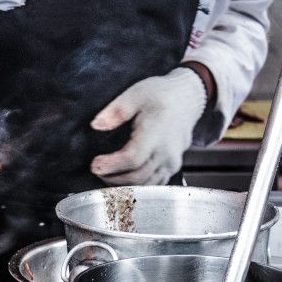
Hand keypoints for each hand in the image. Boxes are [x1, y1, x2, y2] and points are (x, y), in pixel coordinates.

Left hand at [90, 67, 206, 184]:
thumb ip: (115, 111)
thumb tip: (97, 125)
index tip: (95, 164)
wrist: (187, 98)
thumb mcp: (135, 94)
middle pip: (138, 176)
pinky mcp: (173, 167)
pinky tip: (122, 180)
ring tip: (106, 176)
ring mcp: (172, 162)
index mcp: (156, 133)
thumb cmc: (162, 95)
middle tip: (96, 170)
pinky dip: (138, 187)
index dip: (111, 165)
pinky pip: (155, 184)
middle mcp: (167, 152)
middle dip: (113, 178)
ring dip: (124, 186)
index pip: (132, 158)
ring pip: (146, 185)